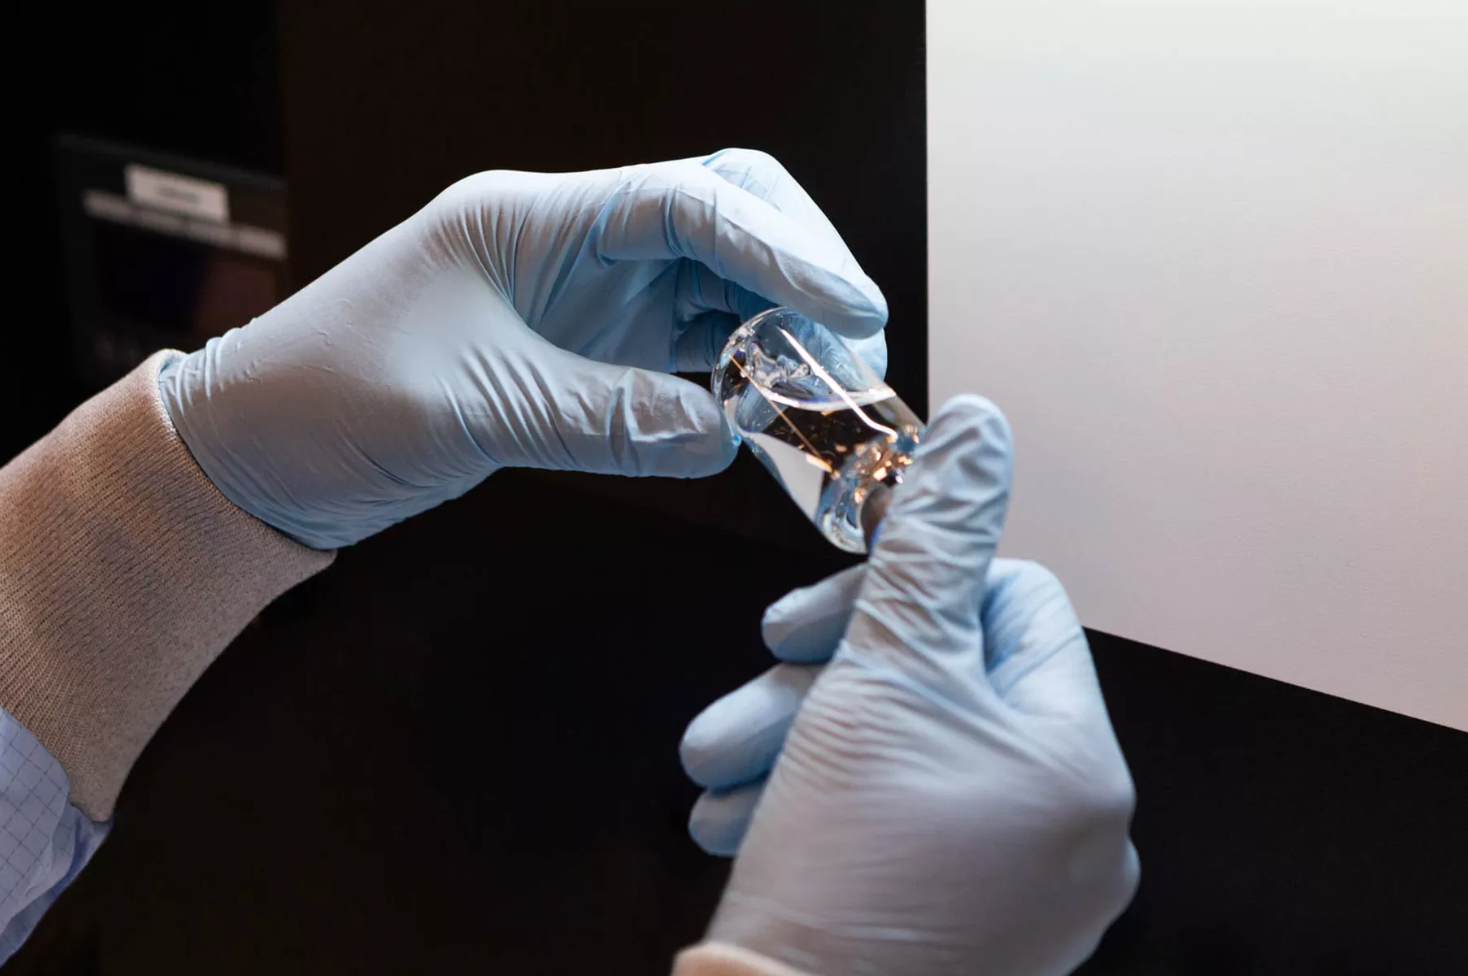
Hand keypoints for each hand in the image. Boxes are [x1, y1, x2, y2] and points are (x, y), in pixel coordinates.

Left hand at [159, 149, 886, 548]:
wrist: (259, 453)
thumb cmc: (327, 402)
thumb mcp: (471, 410)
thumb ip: (605, 418)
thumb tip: (726, 434)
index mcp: (535, 220)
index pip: (688, 203)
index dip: (783, 248)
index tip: (852, 307)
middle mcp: (572, 245)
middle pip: (724, 222)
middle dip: (802, 273)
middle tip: (856, 351)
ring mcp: (585, 300)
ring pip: (719, 288)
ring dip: (783, 332)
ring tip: (832, 392)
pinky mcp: (587, 354)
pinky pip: (690, 352)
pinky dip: (740, 379)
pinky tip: (773, 416)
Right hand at [679, 397, 1138, 975]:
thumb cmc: (844, 873)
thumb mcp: (882, 674)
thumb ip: (934, 541)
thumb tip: (982, 425)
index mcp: (1077, 760)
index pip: (1008, 603)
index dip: (902, 593)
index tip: (807, 622)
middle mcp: (1070, 829)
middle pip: (941, 683)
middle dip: (822, 680)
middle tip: (746, 703)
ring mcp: (1018, 889)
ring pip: (900, 754)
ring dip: (796, 744)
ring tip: (716, 778)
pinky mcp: (959, 930)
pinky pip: (892, 826)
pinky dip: (816, 808)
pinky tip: (743, 822)